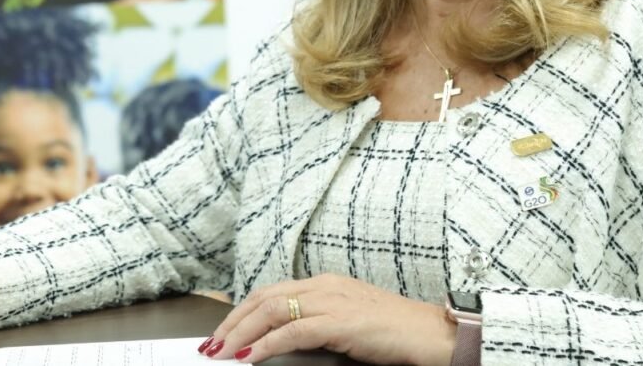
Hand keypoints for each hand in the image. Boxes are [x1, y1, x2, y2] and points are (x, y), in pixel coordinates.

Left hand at [201, 274, 455, 364]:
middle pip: (264, 299)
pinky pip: (292, 331)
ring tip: (222, 353)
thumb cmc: (395, 331)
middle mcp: (324, 286)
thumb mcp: (349, 322)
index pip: (272, 292)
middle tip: (212, 345)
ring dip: (241, 334)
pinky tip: (251, 358)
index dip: (243, 312)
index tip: (224, 332)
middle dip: (233, 322)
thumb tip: (284, 340)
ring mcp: (332, 302)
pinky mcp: (340, 322)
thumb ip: (319, 324)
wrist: (431, 333)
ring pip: (271, 311)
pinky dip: (266, 344)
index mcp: (326, 284)